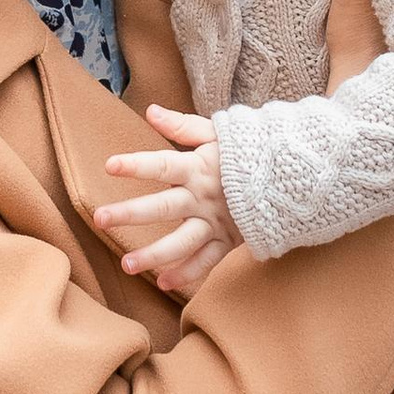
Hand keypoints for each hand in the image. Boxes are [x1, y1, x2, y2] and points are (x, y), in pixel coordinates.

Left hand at [97, 105, 245, 292]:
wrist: (293, 175)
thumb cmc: (248, 151)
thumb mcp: (218, 133)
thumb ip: (182, 125)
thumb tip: (150, 111)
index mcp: (198, 168)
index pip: (162, 165)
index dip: (137, 165)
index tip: (110, 166)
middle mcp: (204, 197)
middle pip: (163, 207)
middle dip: (131, 214)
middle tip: (100, 219)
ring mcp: (216, 222)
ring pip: (182, 242)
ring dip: (154, 255)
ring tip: (126, 265)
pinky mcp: (229, 241)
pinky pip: (207, 261)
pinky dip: (187, 273)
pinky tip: (163, 282)